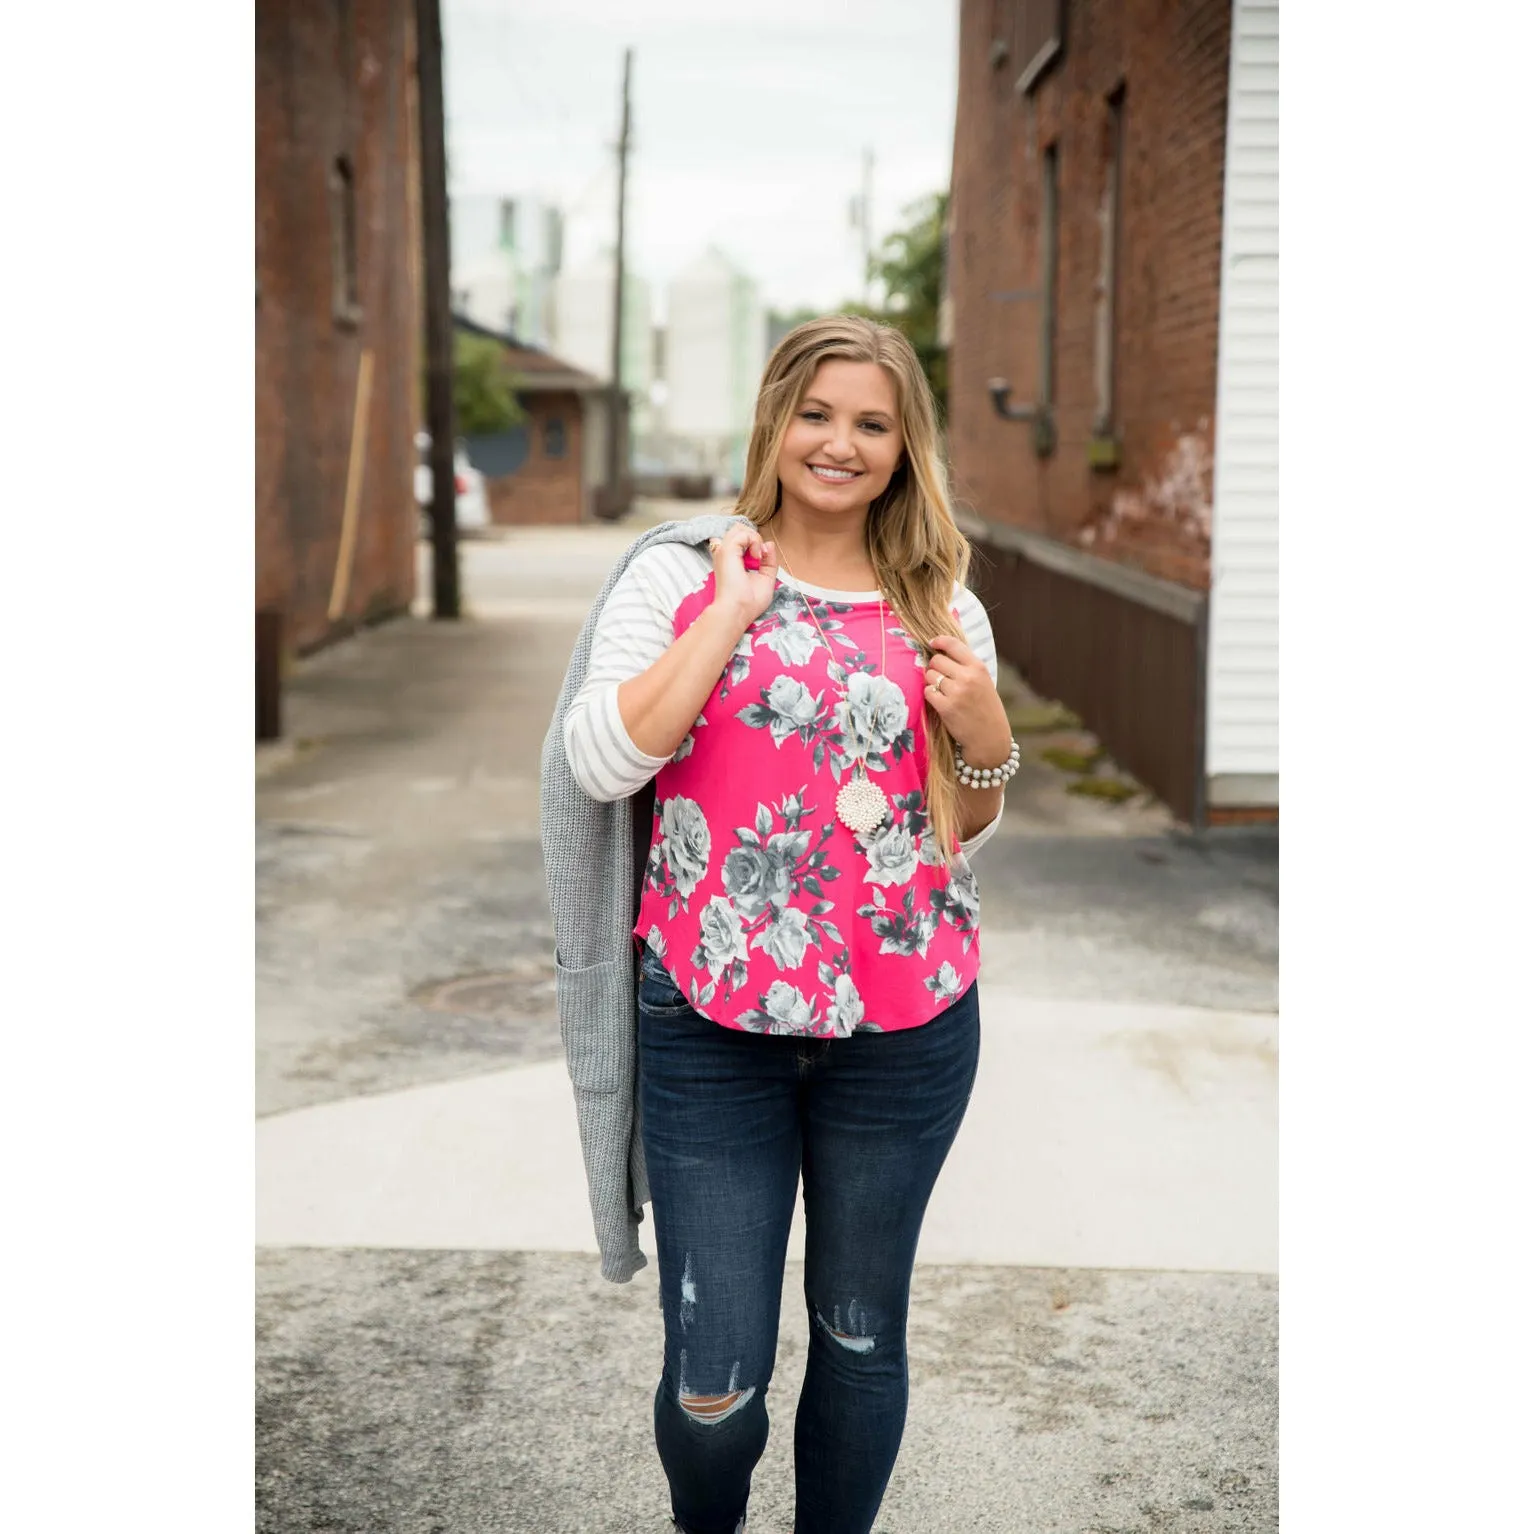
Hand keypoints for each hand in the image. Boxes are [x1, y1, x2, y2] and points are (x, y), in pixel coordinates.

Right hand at [708, 524, 779, 627]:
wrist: (738, 611)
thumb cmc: (748, 602)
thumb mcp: (765, 579)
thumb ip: (769, 561)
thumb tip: (769, 544)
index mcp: (731, 560)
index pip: (740, 539)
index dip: (753, 543)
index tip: (761, 560)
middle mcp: (725, 554)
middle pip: (739, 530)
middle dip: (754, 538)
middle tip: (760, 557)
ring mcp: (724, 551)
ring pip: (740, 528)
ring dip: (755, 538)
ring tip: (758, 557)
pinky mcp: (727, 551)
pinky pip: (743, 533)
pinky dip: (754, 541)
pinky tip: (757, 557)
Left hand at [923, 634, 1011, 766]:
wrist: (990, 738)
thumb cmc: (986, 709)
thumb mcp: (984, 682)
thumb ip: (967, 667)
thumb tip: (941, 653)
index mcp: (978, 668)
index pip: (954, 645)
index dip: (939, 641)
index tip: (932, 643)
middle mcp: (968, 677)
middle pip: (937, 661)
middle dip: (934, 667)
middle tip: (940, 678)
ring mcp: (956, 692)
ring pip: (930, 676)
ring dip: (932, 682)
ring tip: (942, 692)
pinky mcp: (946, 707)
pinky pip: (928, 692)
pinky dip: (931, 695)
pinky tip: (940, 701)